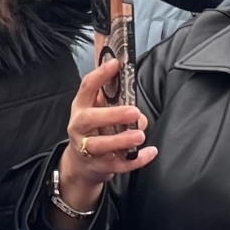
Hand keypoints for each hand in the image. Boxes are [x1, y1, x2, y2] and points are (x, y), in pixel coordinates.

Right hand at [53, 58, 155, 216]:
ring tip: (140, 135)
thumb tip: (137, 108)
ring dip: (121, 140)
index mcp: (81, 108)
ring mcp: (86, 148)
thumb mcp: (96, 113)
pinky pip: (117, 165)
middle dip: (112, 114)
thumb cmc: (93, 132)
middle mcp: (79, 127)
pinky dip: (135, 160)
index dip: (100, 75)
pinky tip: (150, 152)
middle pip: (89, 119)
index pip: (86, 88)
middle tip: (134, 111)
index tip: (115, 64)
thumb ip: (113, 103)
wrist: (80, 165)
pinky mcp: (99, 166)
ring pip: (100, 145)